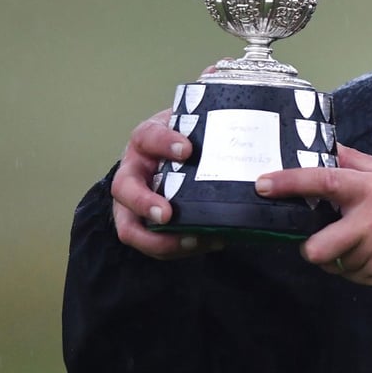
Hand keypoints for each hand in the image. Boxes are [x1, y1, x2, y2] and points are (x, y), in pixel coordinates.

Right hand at [111, 109, 221, 258]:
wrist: (178, 152)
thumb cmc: (188, 138)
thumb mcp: (193, 125)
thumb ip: (208, 130)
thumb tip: (247, 134)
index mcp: (145, 141)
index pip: (148, 137)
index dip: (164, 143)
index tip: (187, 150)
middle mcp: (133, 172)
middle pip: (124, 189)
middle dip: (144, 203)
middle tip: (168, 215)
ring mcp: (133, 202)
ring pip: (130, 227)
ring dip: (160, 239)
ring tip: (195, 239)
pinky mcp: (144, 225)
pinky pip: (154, 242)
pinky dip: (180, 247)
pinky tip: (210, 242)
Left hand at [255, 145, 371, 289]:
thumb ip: (358, 163)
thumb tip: (328, 148)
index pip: (323, 182)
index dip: (289, 183)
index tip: (263, 183)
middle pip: (317, 248)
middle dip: (310, 247)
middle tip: (318, 238)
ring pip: (337, 264)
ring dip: (341, 255)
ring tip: (366, 240)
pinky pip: (356, 276)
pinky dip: (359, 266)